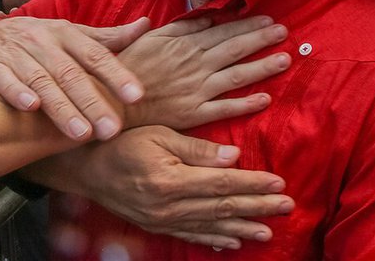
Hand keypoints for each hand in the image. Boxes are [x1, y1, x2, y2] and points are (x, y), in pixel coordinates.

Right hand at [0, 15, 150, 139]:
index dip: (116, 75)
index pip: (96, 55)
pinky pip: (3, 80)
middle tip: (112, 130)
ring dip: (61, 107)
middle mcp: (43, 42)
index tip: (136, 96)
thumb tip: (147, 25)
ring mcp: (17, 54)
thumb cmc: (42, 40)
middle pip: (71, 74)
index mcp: (67, 34)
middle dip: (92, 102)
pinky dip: (15, 92)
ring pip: (41, 81)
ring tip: (81, 134)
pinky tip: (30, 108)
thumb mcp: (73, 34)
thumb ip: (108, 38)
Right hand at [71, 126, 293, 249]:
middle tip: (287, 206)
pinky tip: (232, 241)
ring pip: (211, 226)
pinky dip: (214, 239)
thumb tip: (233, 157)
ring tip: (268, 231)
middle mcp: (169, 206)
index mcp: (171, 179)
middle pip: (223, 207)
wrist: (87, 169)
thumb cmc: (122, 143)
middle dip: (258, 207)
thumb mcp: (158, 134)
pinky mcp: (157, 227)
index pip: (223, 183)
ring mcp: (163, 221)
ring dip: (243, 228)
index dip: (253, 184)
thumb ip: (196, 148)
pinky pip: (191, 236)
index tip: (279, 182)